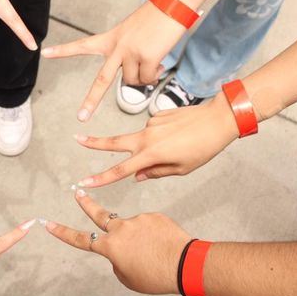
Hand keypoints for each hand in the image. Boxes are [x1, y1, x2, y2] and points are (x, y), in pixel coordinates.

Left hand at [42, 1, 185, 121]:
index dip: (63, 51)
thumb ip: (126, 55)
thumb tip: (137, 79)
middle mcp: (117, 47)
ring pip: (133, 82)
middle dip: (91, 102)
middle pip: (101, 80)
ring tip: (153, 58)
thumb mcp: (131, 34)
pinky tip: (161, 60)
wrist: (173, 4)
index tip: (44, 53)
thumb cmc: (154, 18)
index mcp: (110, 39)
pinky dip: (155, 75)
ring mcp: (131, 53)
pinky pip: (149, 79)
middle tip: (81, 117)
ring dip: (144, 76)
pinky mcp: (148, 57)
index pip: (82, 45)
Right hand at [46, 190, 190, 294]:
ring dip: (140, 238)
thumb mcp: (129, 278)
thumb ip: (117, 261)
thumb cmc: (156, 276)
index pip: (81, 239)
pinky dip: (154, 235)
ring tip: (155, 252)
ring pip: (133, 228)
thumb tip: (120, 250)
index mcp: (110, 246)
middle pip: (98, 214)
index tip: (49, 223)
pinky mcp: (153, 216)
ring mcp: (137, 219)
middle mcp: (120, 229)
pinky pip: (150, 226)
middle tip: (78, 192)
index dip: (63, 232)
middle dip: (86, 203)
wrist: (184, 264)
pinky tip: (164, 244)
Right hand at [74, 92, 239, 187]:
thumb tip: (138, 175)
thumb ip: (156, 172)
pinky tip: (181, 134)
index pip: (120, 170)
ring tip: (182, 146)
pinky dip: (163, 136)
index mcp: (151, 153)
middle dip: (94, 142)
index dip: (100, 178)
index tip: (84, 181)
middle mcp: (146, 137)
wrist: (218, 119)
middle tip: (78, 138)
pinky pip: (155, 130)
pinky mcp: (158, 114)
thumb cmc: (204, 147)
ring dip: (152, 146)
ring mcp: (151, 123)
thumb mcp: (182, 168)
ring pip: (142, 139)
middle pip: (114, 142)